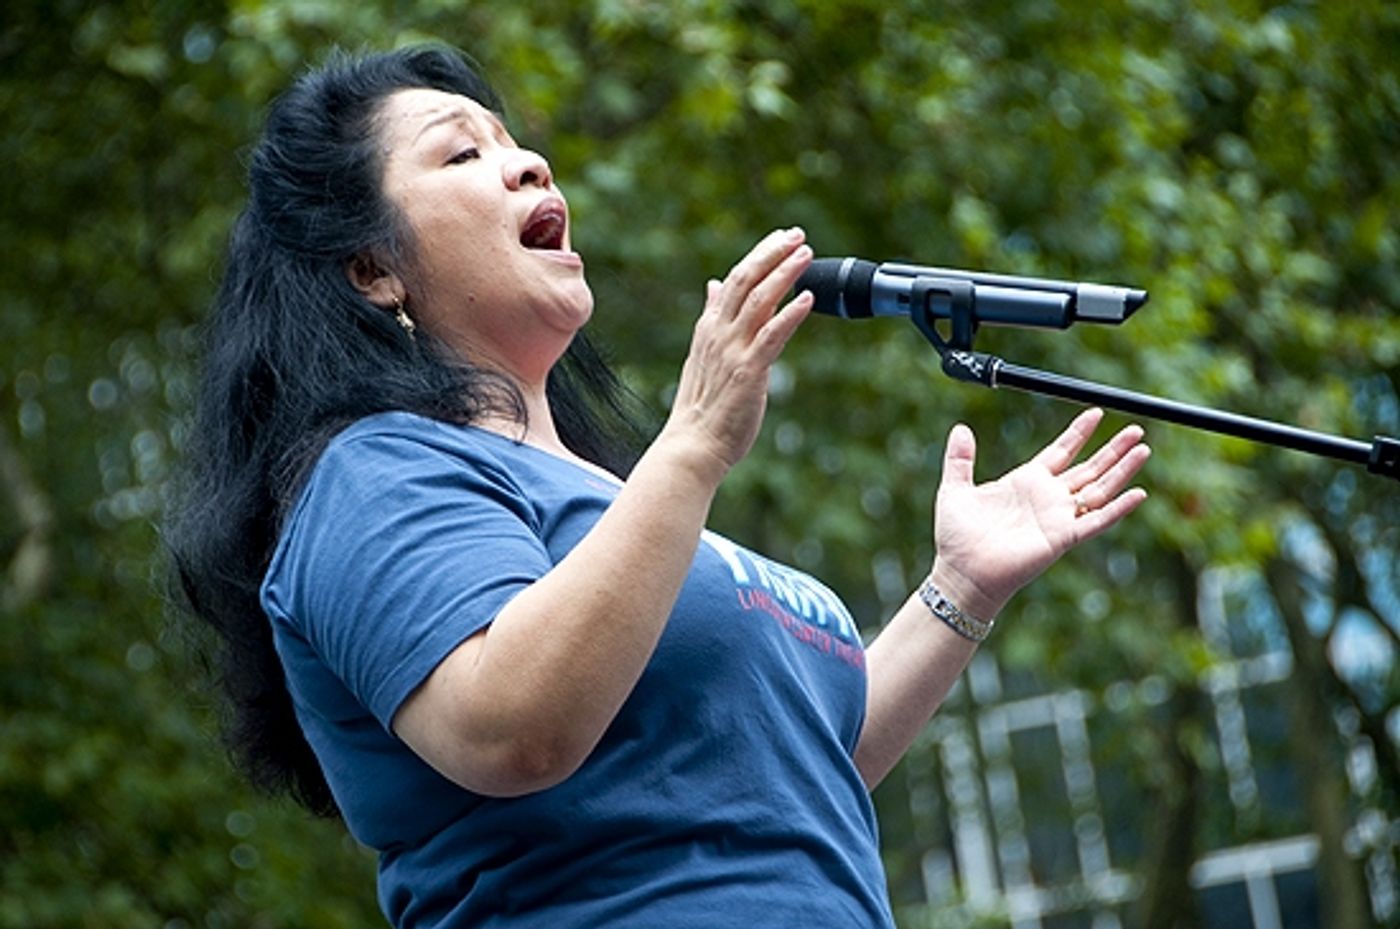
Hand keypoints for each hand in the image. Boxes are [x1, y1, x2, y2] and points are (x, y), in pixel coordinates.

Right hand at [661, 227, 813, 480]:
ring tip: (806, 254)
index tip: (781, 238)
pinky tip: (809, 298)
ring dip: (784, 273)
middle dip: (772, 253)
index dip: (759, 255)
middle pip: (746, 280)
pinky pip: (772, 335)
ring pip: (759, 299)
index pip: (735, 280)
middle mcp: (719, 334)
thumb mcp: (703, 355)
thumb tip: (715, 285)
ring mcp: (733, 350)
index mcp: (709, 329)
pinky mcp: (748, 371)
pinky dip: (791, 313)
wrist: (692, 447)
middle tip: (797, 235)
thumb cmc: (702, 408)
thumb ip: (713, 318)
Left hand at [929, 408, 1149, 618]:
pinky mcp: (1062, 538)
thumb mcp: (955, 490)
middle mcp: (1047, 498)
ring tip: (1143, 450)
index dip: (1079, 432)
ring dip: (1122, 471)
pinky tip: (1138, 493)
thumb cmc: (957, 537)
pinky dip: (1118, 508)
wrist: (961, 573)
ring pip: (1099, 489)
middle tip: (1136, 429)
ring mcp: (1058, 518)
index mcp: (1026, 482)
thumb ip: (959, 459)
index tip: (1096, 412)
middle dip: (1113, 449)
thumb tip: (960, 428)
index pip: (1061, 451)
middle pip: (1089, 467)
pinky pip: (1096, 521)